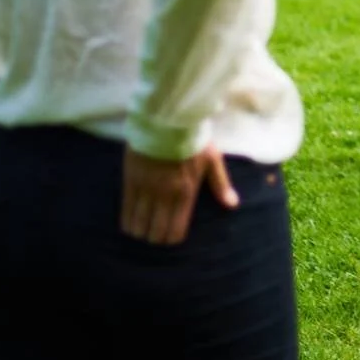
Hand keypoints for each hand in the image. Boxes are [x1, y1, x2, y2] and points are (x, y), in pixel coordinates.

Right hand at [120, 146, 238, 244]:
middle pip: (156, 233)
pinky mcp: (131, 180)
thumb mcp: (212, 159)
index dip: (172, 240)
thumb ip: (221, 184)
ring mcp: (146, 189)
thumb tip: (232, 205)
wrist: (166, 118)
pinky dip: (127, 222)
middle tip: (156, 237)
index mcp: (186, 192)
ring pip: (139, 225)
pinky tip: (129, 225)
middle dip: (156, 240)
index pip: (176, 230)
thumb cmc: (193, 139)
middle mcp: (165, 195)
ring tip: (143, 231)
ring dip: (141, 232)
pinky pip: (126, 210)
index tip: (171, 238)